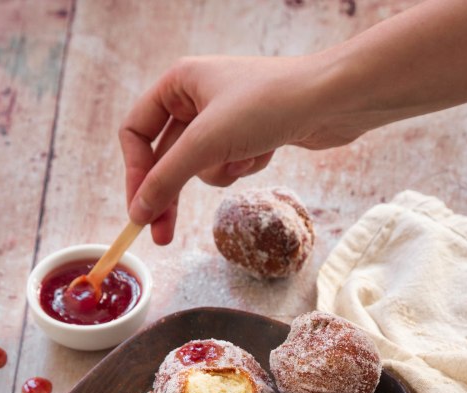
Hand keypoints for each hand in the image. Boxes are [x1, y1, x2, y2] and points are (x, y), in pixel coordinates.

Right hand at [119, 54, 341, 243]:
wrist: (332, 100)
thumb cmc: (268, 105)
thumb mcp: (207, 144)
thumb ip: (166, 180)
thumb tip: (138, 212)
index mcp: (178, 82)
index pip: (136, 133)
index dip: (134, 173)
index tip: (139, 211)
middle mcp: (197, 95)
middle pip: (166, 157)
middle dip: (170, 194)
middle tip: (161, 236)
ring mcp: (225, 117)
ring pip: (200, 165)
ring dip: (221, 171)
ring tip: (245, 157)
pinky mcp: (251, 134)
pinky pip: (230, 164)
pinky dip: (245, 166)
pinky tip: (267, 150)